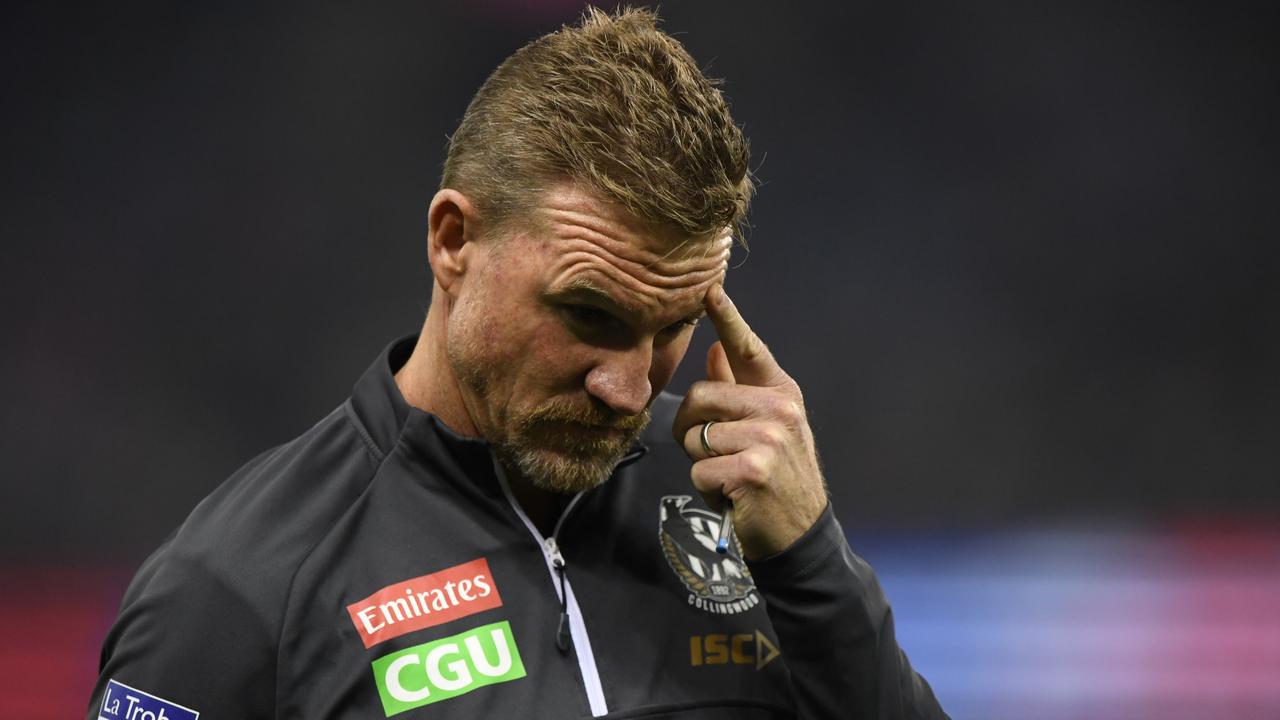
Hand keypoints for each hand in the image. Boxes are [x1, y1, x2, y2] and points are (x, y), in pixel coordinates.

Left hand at [673, 284, 828, 559]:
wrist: (800, 533)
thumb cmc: (776, 478)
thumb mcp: (766, 429)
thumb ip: (739, 389)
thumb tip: (715, 348)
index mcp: (781, 393)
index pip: (748, 349)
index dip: (727, 318)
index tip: (710, 289)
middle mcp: (779, 409)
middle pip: (699, 397)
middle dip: (692, 428)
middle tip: (716, 453)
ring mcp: (768, 439)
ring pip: (695, 436)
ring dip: (702, 462)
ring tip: (732, 476)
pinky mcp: (752, 469)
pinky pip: (700, 469)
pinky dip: (708, 488)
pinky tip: (734, 495)